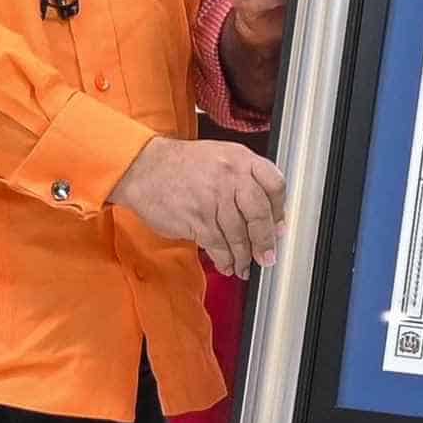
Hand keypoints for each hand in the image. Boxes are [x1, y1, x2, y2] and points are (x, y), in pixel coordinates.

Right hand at [115, 135, 284, 274]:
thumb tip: (269, 214)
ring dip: (244, 256)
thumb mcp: (220, 157)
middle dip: (265, 241)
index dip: (279, 210)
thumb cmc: (181, 165)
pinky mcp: (197, 219)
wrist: (143, 168)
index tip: (279, 227)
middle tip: (267, 257)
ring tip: (244, 266)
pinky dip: (225, 260)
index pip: (275, 185)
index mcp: (240, 159)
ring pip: (239, 235)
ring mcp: (213, 198)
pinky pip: (218, 245)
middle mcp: (230, 177)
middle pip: (260, 214)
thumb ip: (246, 179)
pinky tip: (227, 265)